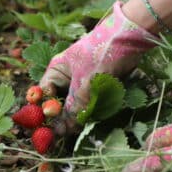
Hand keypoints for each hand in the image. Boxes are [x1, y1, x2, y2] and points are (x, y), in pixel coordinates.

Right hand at [38, 1, 156, 133]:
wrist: (129, 38)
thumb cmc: (101, 54)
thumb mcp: (85, 83)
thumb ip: (74, 107)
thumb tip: (62, 129)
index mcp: (55, 71)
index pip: (43, 96)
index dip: (45, 112)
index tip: (52, 128)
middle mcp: (65, 78)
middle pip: (58, 103)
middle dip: (62, 117)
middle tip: (67, 133)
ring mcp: (81, 83)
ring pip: (73, 106)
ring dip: (77, 116)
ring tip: (80, 126)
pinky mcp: (96, 87)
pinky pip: (88, 104)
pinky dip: (90, 111)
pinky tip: (92, 117)